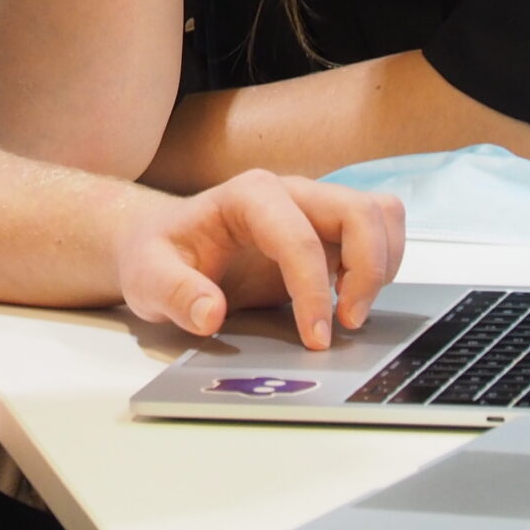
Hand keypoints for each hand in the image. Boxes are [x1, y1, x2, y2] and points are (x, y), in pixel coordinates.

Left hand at [114, 170, 406, 350]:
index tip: (315, 338)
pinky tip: (353, 298)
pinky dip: (383, 261)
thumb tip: (209, 314)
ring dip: (381, 264)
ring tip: (353, 312)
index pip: (299, 238)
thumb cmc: (156, 256)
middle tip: (348, 323)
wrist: (162, 243)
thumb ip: (175, 294)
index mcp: (247, 195)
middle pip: (357, 211)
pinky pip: (378, 228)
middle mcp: (288, 191)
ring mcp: (312, 206)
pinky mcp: (326, 229)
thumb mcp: (147, 279)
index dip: (313, 290)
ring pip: (379, 214)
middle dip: (367, 270)